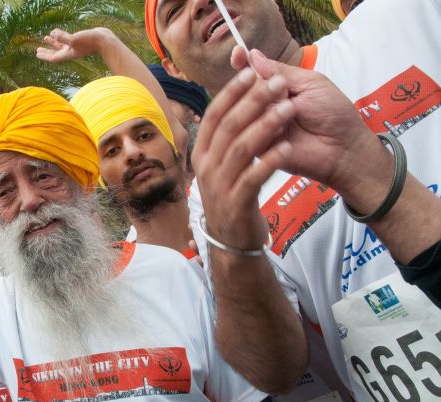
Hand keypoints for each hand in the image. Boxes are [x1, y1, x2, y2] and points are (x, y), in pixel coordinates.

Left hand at [36, 27, 111, 63]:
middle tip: (38, 50)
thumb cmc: (90, 41)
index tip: (37, 53)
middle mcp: (70, 52)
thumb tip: (52, 34)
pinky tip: (56, 32)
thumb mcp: (75, 39)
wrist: (104, 40)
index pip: (53, 57)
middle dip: (46, 52)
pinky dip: (60, 37)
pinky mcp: (78, 40)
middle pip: (55, 53)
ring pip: (60, 46)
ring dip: (52, 43)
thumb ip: (63, 37)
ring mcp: (74, 47)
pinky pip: (66, 40)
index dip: (45, 56)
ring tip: (45, 38)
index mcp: (68, 54)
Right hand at [192, 67, 296, 251]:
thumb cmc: (235, 192)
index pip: (215, 113)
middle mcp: (206, 165)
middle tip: (278, 84)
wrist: (234, 239)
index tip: (251, 72)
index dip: (232, 92)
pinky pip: (252, 177)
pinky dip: (270, 161)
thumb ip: (232, 130)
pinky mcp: (236, 203)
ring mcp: (219, 185)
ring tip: (289, 109)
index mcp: (203, 150)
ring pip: (241, 148)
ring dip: (266, 126)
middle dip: (253, 101)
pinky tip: (287, 147)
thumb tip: (235, 97)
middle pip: (228, 126)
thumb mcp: (227, 161)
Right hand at [231, 47, 382, 192]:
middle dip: (260, 86)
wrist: (343, 147)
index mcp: (275, 89)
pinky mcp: (258, 148)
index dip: (242, 64)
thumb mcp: (310, 83)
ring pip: (244, 111)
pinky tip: (285, 130)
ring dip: (267, 107)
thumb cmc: (333, 114)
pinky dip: (267, 126)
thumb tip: (253, 55)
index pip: (251, 75)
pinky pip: (249, 133)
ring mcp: (259, 127)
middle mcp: (263, 107)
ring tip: (292, 111)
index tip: (238, 54)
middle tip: (282, 90)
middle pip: (243, 91)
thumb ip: (281, 71)